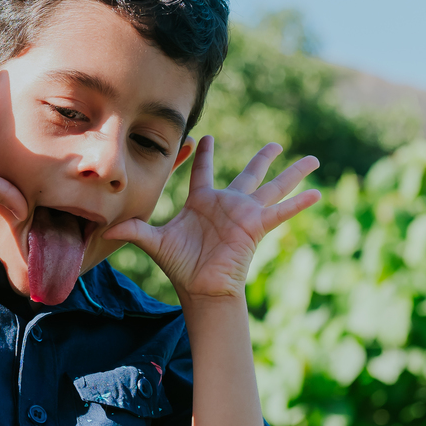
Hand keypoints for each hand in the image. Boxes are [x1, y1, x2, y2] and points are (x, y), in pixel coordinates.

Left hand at [103, 138, 318, 301]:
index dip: (203, 154)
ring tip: (314, 160)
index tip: (205, 137)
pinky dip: (299, 203)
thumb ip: (134, 229)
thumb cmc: (180, 266)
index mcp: (202, 202)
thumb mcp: (154, 241)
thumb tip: (107, 228)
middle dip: (263, 158)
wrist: (200, 288)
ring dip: (292, 173)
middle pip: (250, 174)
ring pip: (273, 187)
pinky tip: (318, 193)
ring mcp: (245, 214)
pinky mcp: (256, 226)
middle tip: (277, 143)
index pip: (203, 171)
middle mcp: (227, 204)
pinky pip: (280, 211)